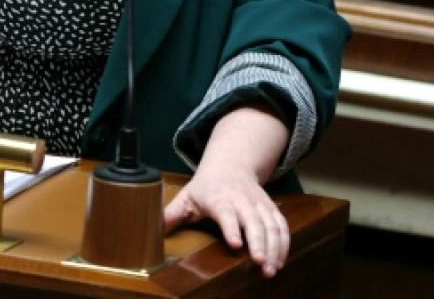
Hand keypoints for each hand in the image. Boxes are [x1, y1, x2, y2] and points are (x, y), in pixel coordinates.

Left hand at [161, 106, 289, 276]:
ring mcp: (258, 204)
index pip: (226, 212)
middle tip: (260, 263)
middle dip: (259, 242)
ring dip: (274, 247)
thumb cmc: (206, 186)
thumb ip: (169, 214)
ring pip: (271, 224)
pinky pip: (282, 226)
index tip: (235, 243)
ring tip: (270, 269)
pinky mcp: (270, 208)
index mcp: (218, 198)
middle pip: (253, 220)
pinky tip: (280, 261)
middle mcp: (241, 200)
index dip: (231, 227)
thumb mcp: (186, 197)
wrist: (231, 164)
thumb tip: (148, 229)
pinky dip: (284, 244)